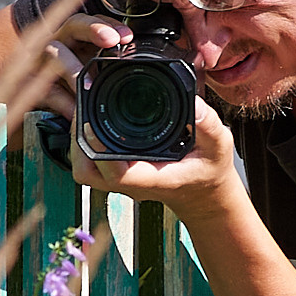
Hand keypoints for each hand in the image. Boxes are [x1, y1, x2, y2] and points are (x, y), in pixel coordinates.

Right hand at [35, 0, 134, 123]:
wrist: (20, 96)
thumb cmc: (61, 82)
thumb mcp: (83, 73)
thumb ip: (102, 69)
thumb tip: (130, 69)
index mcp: (72, 38)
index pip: (92, 21)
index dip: (108, 24)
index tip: (126, 36)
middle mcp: (56, 42)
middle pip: (73, 24)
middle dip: (94, 28)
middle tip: (112, 40)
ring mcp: (39, 60)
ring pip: (54, 52)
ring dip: (74, 68)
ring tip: (89, 85)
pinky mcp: (28, 84)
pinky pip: (45, 89)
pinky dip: (62, 101)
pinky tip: (75, 111)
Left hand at [67, 94, 242, 223]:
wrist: (203, 192)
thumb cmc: (208, 170)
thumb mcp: (219, 147)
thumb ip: (209, 126)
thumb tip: (194, 104)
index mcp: (153, 178)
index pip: (116, 172)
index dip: (97, 148)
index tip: (88, 122)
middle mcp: (131, 182)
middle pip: (87, 172)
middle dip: (77, 142)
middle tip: (80, 108)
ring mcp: (121, 180)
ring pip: (84, 169)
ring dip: (76, 142)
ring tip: (82, 110)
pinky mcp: (116, 172)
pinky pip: (89, 162)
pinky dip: (83, 141)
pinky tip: (90, 118)